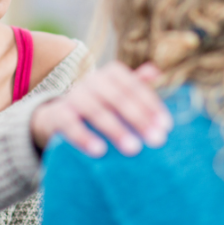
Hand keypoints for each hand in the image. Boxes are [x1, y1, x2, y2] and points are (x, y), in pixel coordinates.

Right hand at [30, 61, 172, 156]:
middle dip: (139, 119)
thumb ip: (136, 84)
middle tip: (157, 140)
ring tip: (133, 149)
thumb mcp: (117, 94)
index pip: (134, 87)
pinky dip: (84, 137)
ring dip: (116, 130)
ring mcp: (74, 96)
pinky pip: (71, 125)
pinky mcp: (58, 114)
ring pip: (96, 111)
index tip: (166, 126)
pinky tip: (99, 151)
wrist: (58, 115)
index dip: (151, 105)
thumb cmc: (98, 104)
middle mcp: (92, 81)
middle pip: (118, 98)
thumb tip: (158, 73)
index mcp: (111, 74)